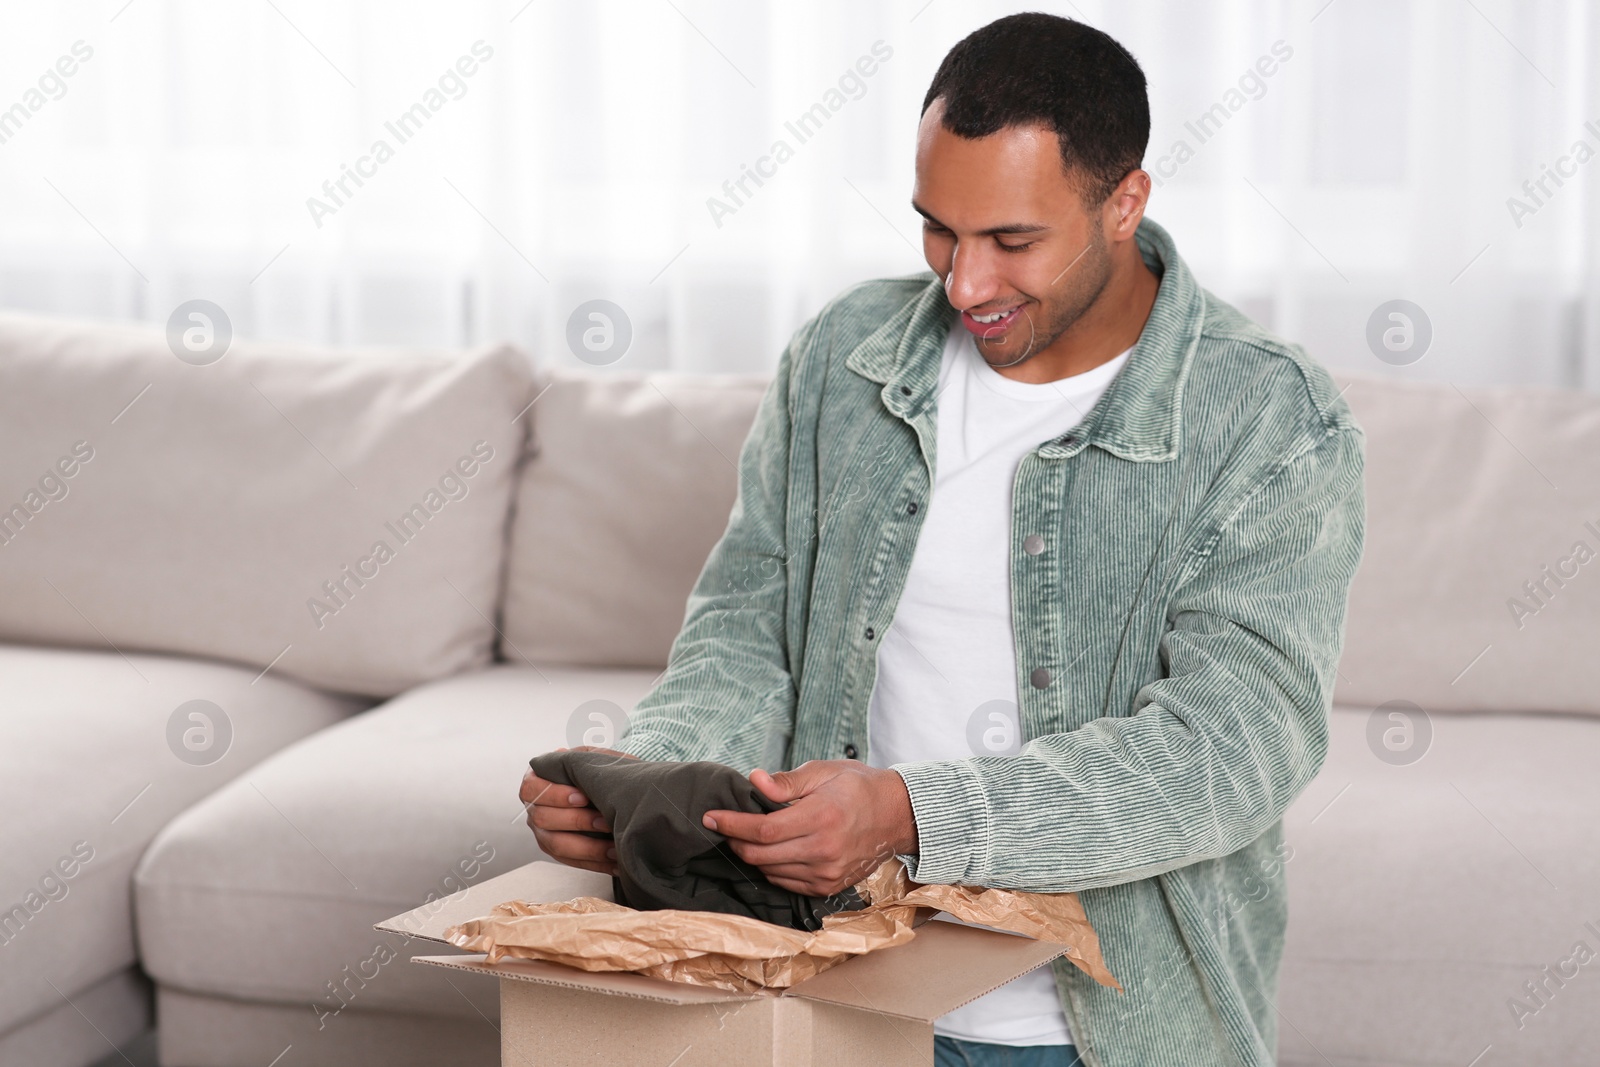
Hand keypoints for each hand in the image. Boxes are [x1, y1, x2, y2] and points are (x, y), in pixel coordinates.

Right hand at [519, 746, 636, 875]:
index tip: (583, 796)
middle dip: (577, 821)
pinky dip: (596, 863)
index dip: (555, 794)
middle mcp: (534, 809)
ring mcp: (544, 833)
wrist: (612, 788)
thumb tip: (564, 755)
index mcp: (535, 781)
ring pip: (557, 845)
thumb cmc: (599, 769)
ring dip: (587, 847)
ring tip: (614, 847)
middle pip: (543, 819)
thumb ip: (580, 758)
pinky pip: (573, 862)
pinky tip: (617, 862)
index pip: (531, 789)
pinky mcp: (559, 852)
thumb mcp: (591, 757)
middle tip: (605, 821)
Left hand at [702, 760, 918, 896]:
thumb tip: (754, 780)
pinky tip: (771, 850)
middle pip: (760, 855)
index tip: (711, 816)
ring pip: (770, 871)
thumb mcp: (824, 772)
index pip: (762, 829)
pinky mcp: (828, 887)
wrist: (897, 816)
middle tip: (723, 825)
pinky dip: (771, 868)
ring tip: (747, 835)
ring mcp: (826, 873)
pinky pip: (786, 882)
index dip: (731, 824)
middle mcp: (823, 851)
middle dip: (734, 840)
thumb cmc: (858, 787)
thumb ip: (786, 782)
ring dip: (752, 855)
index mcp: (821, 818)